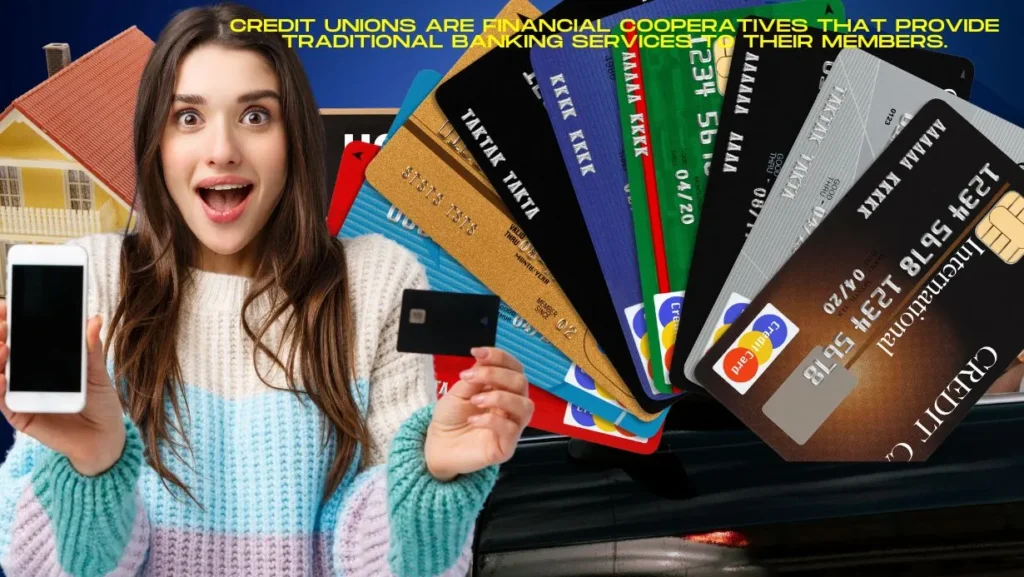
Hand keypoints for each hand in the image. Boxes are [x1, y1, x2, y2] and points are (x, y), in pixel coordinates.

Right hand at [0, 301, 126, 475]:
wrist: (104, 438)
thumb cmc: (100, 403)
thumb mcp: (98, 375)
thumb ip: (92, 350)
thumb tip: (94, 319)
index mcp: (45, 360)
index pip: (23, 337)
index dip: (10, 321)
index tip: (5, 305)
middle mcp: (28, 375)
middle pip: (4, 351)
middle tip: (3, 323)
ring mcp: (21, 394)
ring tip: (3, 346)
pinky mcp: (19, 414)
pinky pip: (1, 400)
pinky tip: (1, 378)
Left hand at [424, 347, 532, 481]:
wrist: (438, 446)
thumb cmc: (450, 418)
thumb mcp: (458, 392)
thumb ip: (475, 377)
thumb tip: (484, 358)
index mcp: (502, 388)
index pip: (513, 368)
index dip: (499, 356)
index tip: (477, 352)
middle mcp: (511, 406)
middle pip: (521, 382)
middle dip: (496, 374)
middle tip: (471, 378)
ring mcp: (511, 426)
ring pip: (525, 406)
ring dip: (500, 397)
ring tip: (476, 400)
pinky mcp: (506, 446)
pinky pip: (511, 430)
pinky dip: (492, 420)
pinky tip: (473, 420)